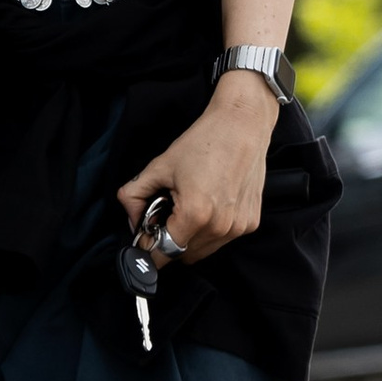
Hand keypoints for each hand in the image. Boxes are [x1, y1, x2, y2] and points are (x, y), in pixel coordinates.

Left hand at [118, 74, 276, 262]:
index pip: (163, 254)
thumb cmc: (204, 141)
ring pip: (203, 251)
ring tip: (189, 206)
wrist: (242, 124)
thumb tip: (131, 218)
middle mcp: (220, 226)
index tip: (145, 239)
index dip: (149, 249)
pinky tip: (209, 203)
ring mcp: (238, 227)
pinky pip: (222, 239)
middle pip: (183, 256)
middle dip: (169, 241)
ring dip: (191, 238)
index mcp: (195, 214)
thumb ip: (134, 195)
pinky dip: (210, 230)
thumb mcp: (160, 166)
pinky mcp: (250, 222)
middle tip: (167, 215)